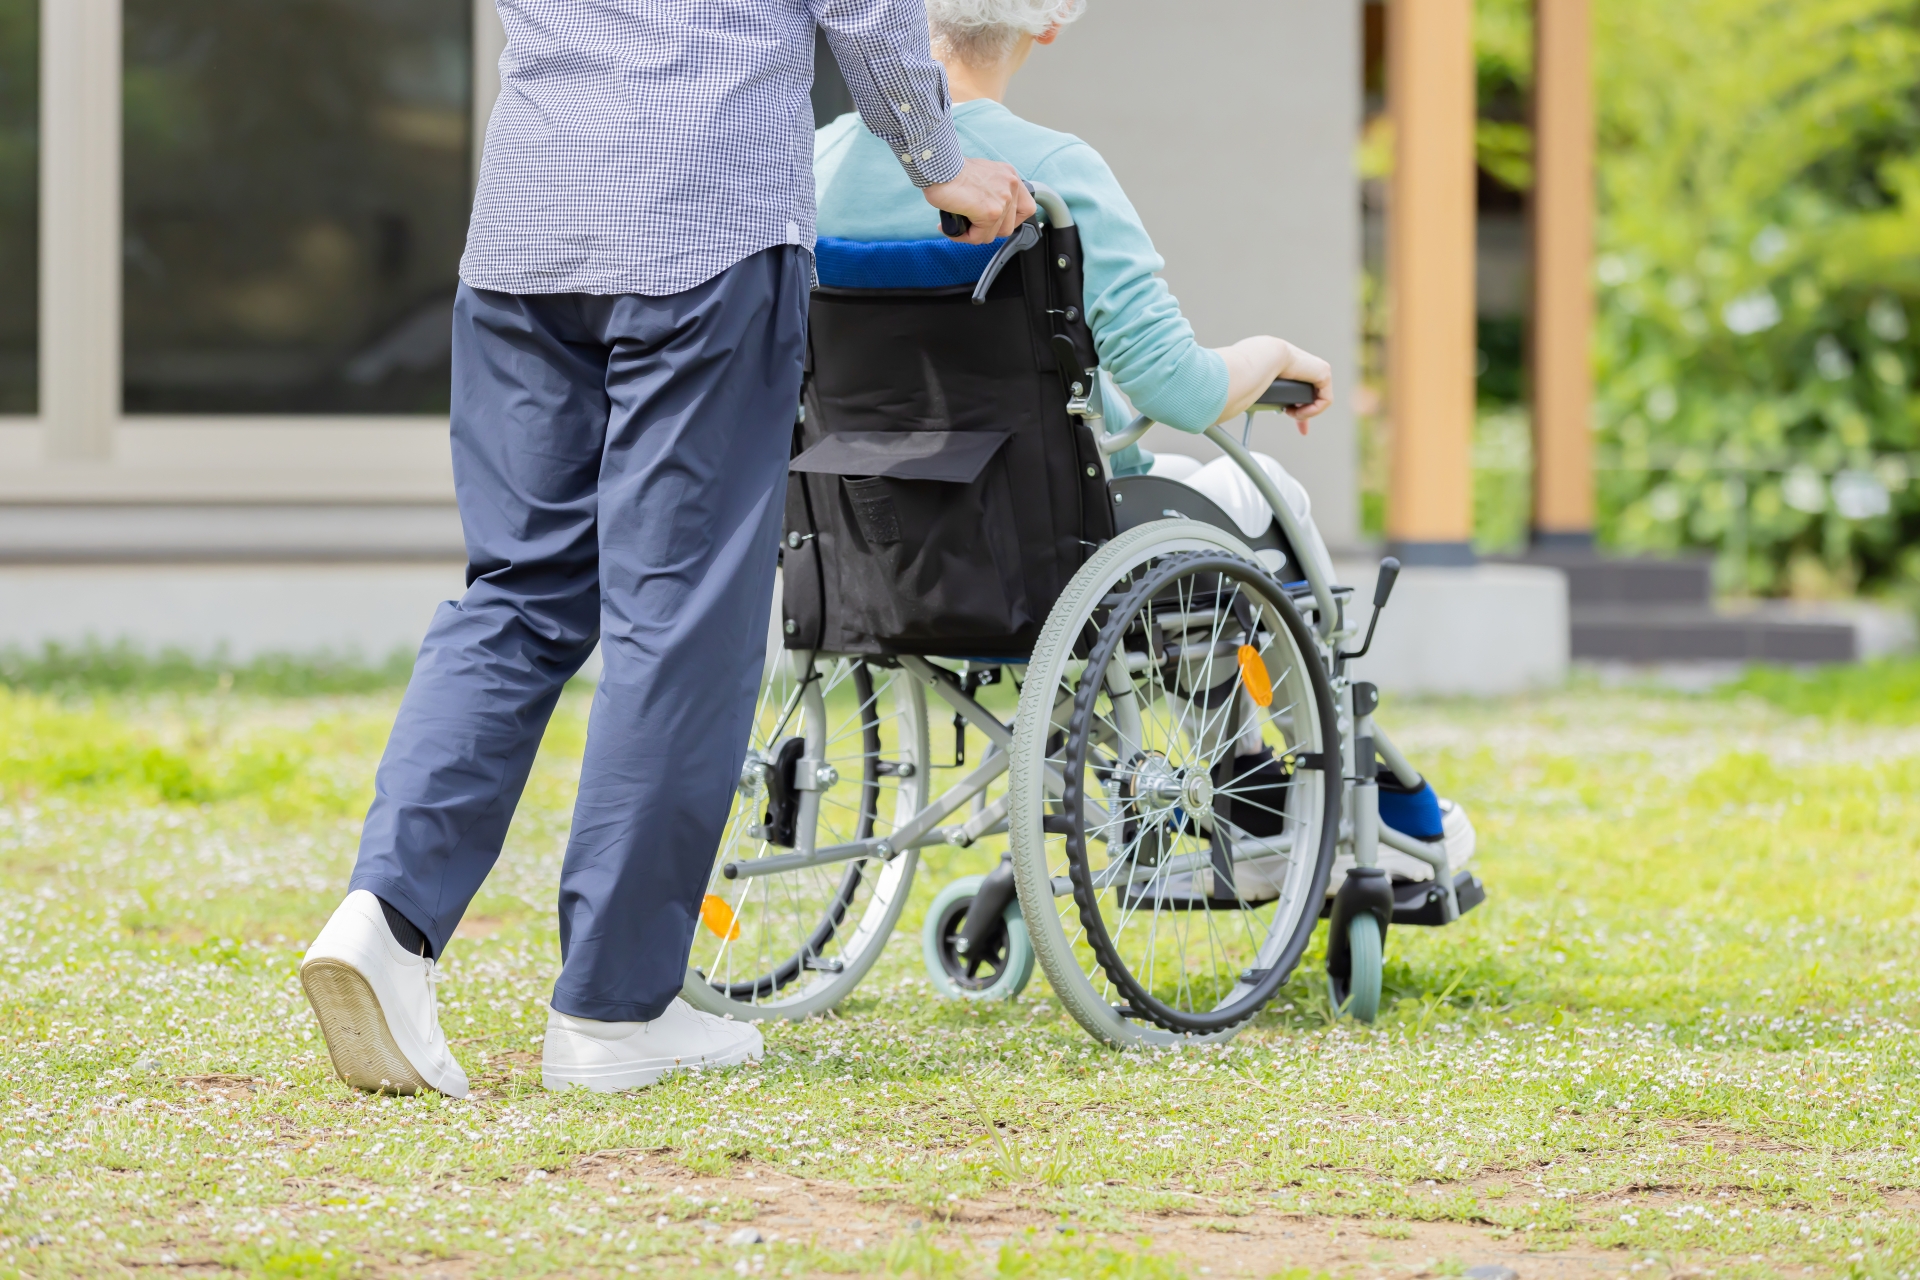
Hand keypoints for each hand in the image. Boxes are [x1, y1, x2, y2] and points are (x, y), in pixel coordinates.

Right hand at [923, 158, 1034, 243]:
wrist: (939, 166)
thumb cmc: (951, 170)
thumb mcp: (981, 176)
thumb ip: (991, 192)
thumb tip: (986, 214)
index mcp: (1010, 176)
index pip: (1026, 208)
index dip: (1010, 220)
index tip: (993, 222)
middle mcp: (1011, 186)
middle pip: (1008, 227)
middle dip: (987, 230)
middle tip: (970, 224)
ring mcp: (1003, 200)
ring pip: (992, 234)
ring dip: (973, 234)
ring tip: (958, 224)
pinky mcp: (990, 212)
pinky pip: (978, 237)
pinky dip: (963, 236)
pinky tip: (950, 227)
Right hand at [1214, 337, 1333, 432]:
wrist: (1258, 359)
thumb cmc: (1243, 369)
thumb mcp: (1243, 385)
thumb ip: (1242, 393)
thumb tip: (1226, 408)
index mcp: (1279, 363)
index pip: (1292, 386)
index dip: (1295, 407)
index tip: (1294, 423)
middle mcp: (1296, 363)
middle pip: (1308, 395)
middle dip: (1306, 415)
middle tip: (1301, 430)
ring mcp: (1311, 367)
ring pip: (1316, 398)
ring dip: (1305, 413)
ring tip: (1289, 412)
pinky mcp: (1322, 372)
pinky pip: (1325, 398)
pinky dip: (1313, 410)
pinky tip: (1298, 411)